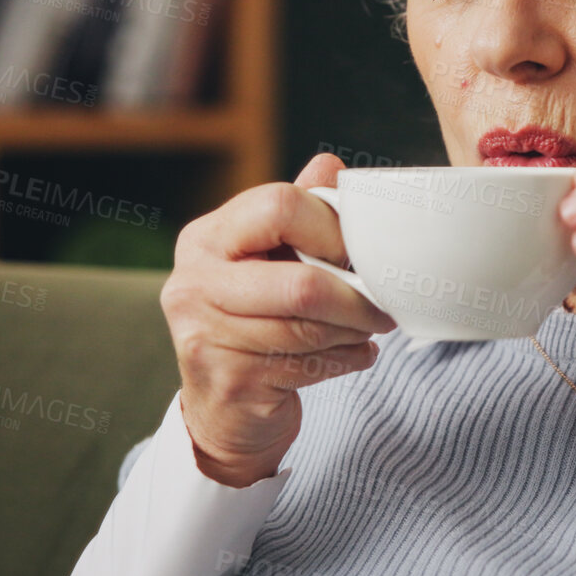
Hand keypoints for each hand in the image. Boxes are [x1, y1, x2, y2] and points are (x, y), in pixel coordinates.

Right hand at [159, 153, 397, 485]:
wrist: (224, 410)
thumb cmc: (255, 322)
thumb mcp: (268, 260)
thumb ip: (297, 213)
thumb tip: (331, 164)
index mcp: (205, 238)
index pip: (278, 205)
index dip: (331, 228)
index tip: (355, 251)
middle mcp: (193, 283)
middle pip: (301, 281)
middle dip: (356, 297)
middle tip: (382, 304)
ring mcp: (204, 335)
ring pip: (309, 328)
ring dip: (355, 331)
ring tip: (368, 329)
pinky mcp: (228, 382)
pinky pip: (308, 365)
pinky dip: (346, 360)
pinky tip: (352, 355)